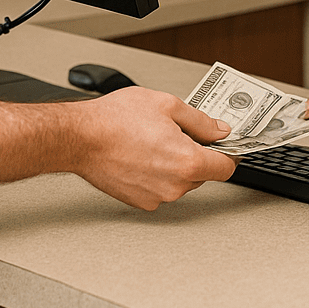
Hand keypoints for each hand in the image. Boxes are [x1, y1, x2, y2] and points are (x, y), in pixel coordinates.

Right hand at [69, 87, 237, 209]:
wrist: (80, 138)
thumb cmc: (115, 119)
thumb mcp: (167, 105)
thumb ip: (200, 120)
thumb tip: (219, 129)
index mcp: (187, 161)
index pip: (226, 167)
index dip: (228, 153)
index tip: (226, 147)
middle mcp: (175, 185)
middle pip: (202, 173)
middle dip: (195, 154)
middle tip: (177, 134)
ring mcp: (157, 196)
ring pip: (180, 181)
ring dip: (174, 165)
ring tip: (152, 142)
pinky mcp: (141, 202)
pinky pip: (160, 188)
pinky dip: (156, 175)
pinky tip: (141, 155)